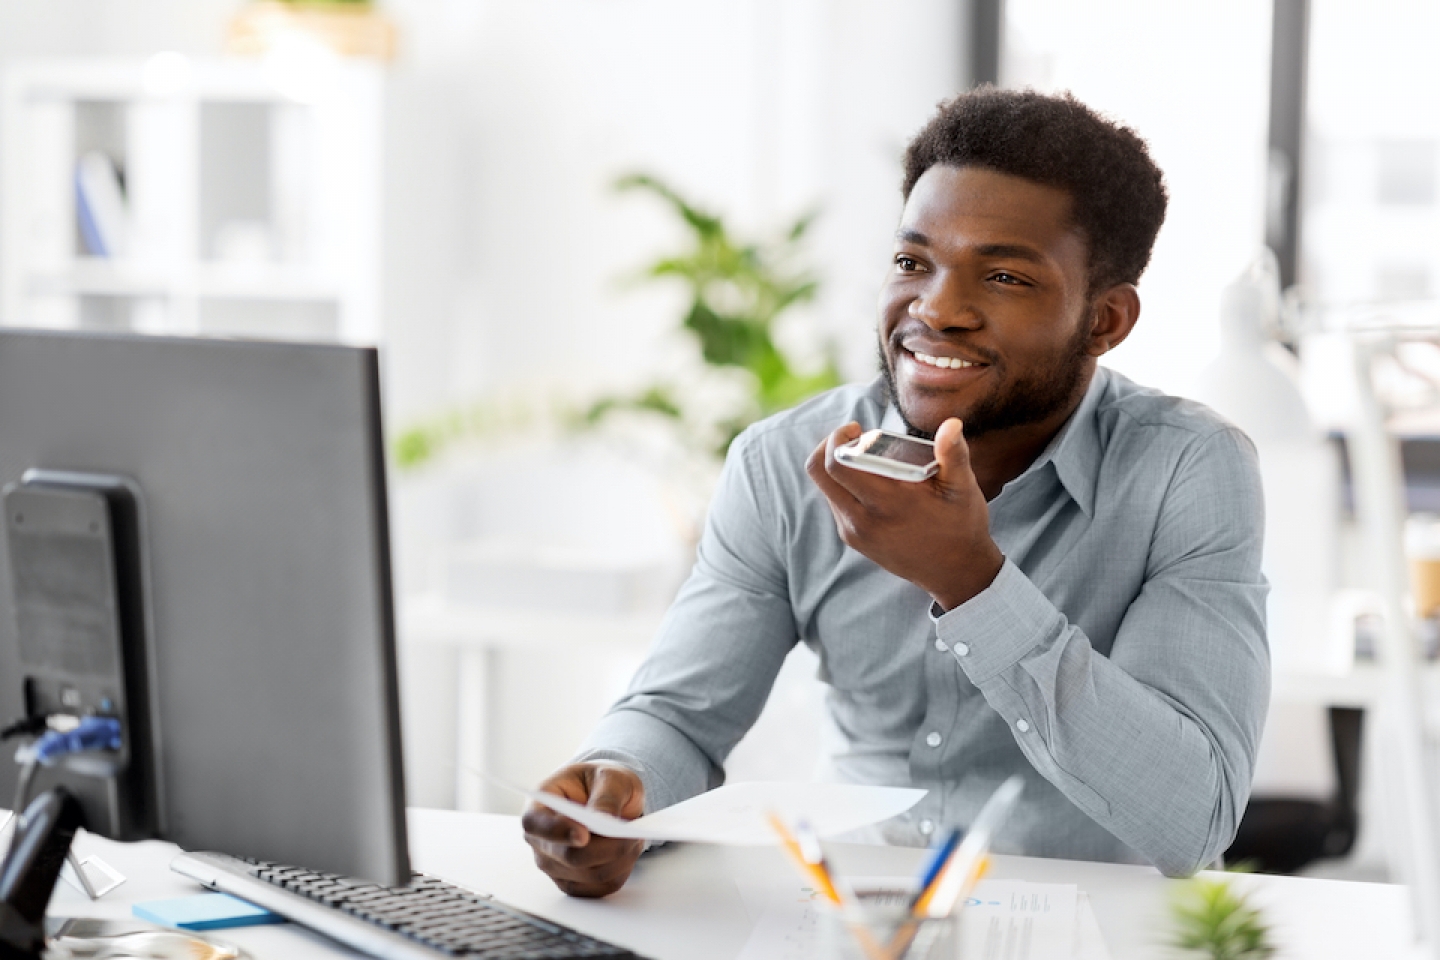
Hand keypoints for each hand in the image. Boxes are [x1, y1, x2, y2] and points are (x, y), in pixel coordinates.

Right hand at [520, 763, 645, 897]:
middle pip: (570, 857)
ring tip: (633, 836)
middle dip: (608, 847)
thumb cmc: (601, 782)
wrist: (607, 797)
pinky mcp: (574, 883)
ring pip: (592, 874)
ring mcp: (555, 866)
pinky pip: (602, 886)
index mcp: (538, 806)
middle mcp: (540, 841)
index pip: (534, 824)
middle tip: (633, 833)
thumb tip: (602, 819)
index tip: (583, 834)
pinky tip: (628, 851)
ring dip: (621, 857)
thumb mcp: (609, 776)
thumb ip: (606, 796)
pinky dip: (622, 869)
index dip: (556, 831)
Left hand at [805, 418, 1003, 610]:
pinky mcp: (853, 541)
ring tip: (864, 457)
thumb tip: (951, 424)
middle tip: (854, 437)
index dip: (837, 438)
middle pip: (818, 473)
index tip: (856, 428)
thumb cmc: (960, 525)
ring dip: (837, 466)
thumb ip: (954, 454)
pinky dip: (844, 486)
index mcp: (887, 503)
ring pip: (825, 488)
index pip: (837, 464)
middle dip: (829, 446)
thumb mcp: (963, 488)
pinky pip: (836, 504)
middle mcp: (863, 520)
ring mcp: (854, 533)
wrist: (955, 572)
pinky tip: (869, 480)